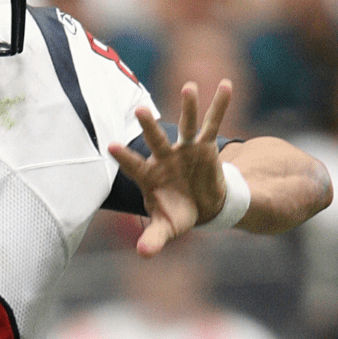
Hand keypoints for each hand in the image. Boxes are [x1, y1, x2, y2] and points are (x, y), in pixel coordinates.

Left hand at [109, 79, 231, 255]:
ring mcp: (184, 149)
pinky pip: (213, 122)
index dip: (124, 157)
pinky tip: (226, 84)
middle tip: (141, 109)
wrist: (201, 205)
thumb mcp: (166, 228)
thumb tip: (143, 254)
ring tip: (189, 87)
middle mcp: (165, 157)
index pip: (134, 165)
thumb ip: (154, 238)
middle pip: (156, 139)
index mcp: (149, 176)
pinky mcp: (205, 145)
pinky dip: (220, 105)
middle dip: (150, 126)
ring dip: (188, 107)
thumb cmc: (176, 214)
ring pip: (186, 125)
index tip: (111, 145)